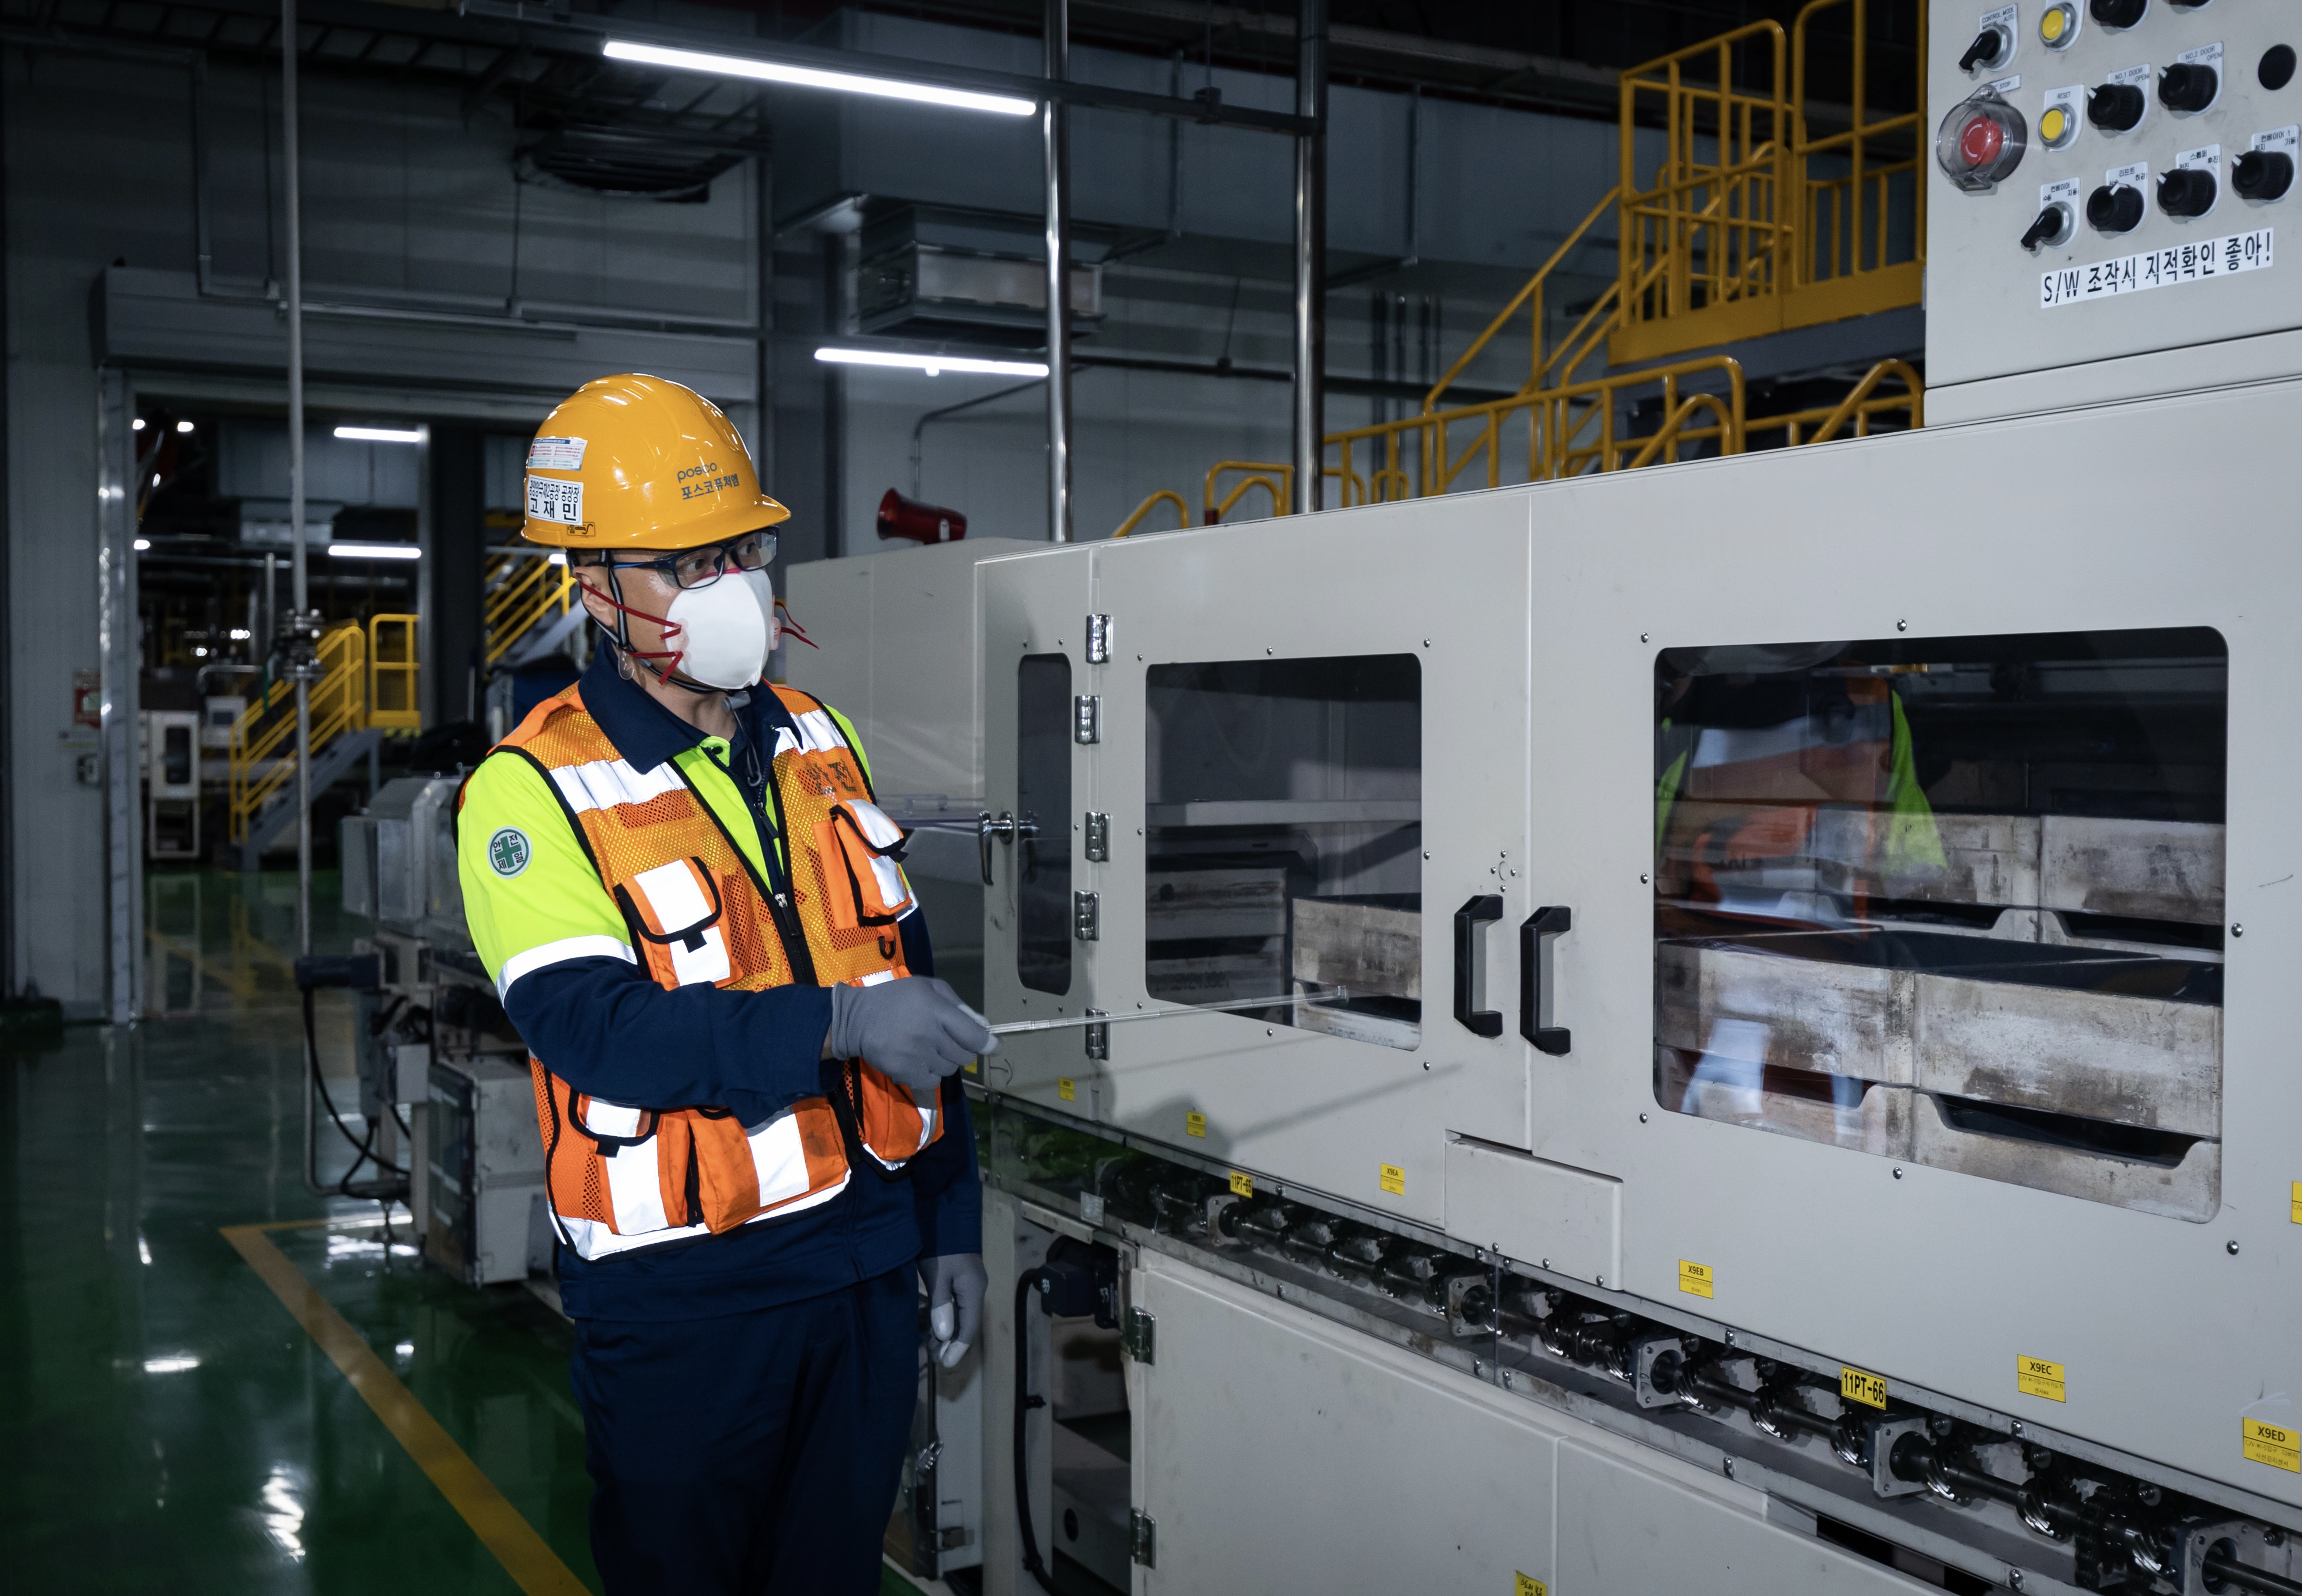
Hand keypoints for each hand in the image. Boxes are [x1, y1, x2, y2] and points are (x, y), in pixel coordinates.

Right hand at [825, 976, 998, 1090]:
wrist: (857, 1019)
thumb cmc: (897, 999)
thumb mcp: (928, 989)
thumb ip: (959, 1006)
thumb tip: (985, 1028)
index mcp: (936, 1010)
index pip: (973, 1035)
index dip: (988, 1043)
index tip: (994, 1046)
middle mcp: (928, 1034)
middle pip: (965, 1056)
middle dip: (961, 1049)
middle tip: (945, 1040)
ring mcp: (916, 1056)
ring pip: (950, 1070)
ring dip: (945, 1061)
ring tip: (927, 1047)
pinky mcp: (904, 1073)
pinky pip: (932, 1081)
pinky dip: (930, 1074)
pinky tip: (917, 1060)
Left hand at [920, 1251, 987, 1368]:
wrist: (944, 1213)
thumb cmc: (940, 1246)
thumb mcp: (937, 1276)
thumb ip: (941, 1306)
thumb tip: (946, 1336)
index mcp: (973, 1290)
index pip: (969, 1327)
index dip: (957, 1348)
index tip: (945, 1364)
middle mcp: (976, 1289)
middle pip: (967, 1323)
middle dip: (951, 1343)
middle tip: (935, 1358)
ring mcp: (969, 1282)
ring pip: (962, 1315)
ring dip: (948, 1332)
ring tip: (932, 1347)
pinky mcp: (961, 1277)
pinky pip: (957, 1305)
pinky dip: (947, 1318)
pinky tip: (935, 1326)